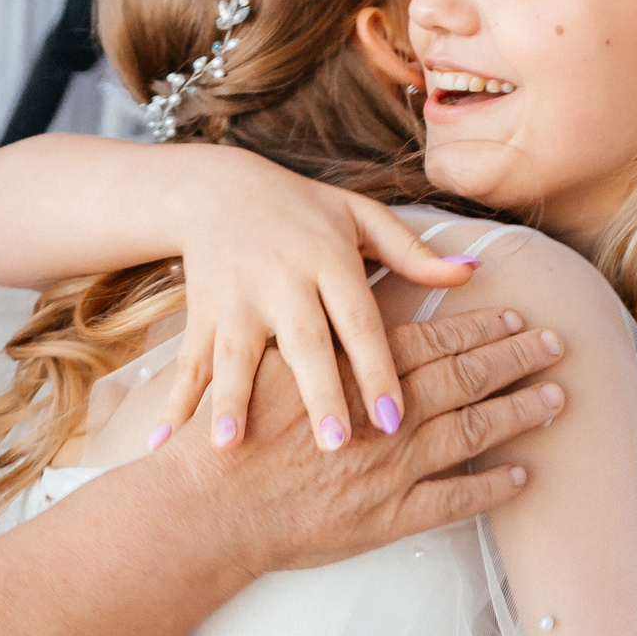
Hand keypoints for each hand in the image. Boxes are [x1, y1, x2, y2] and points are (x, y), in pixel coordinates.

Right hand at [158, 147, 489, 449]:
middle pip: (302, 344)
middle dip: (317, 394)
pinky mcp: (199, 312)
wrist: (217, 189)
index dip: (377, 370)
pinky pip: (187, 363)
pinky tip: (164, 444)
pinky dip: (175, 403)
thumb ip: (412, 253)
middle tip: (336, 444)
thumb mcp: (360, 218)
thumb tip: (472, 273)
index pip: (359, 321)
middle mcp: (281, 280)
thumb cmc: (304, 212)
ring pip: (234, 355)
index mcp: (328, 259)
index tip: (394, 420)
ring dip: (231, 401)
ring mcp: (235, 298)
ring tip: (231, 446)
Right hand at [158, 303, 564, 573]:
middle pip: (465, 379)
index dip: (480, 329)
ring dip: (519, 413)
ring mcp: (389, 468)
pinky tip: (521, 477)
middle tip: (557, 347)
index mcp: (354, 369)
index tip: (516, 319)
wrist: (205, 507)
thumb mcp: (268, 357)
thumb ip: (320, 331)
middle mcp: (381, 414)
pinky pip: (453, 502)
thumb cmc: (230, 428)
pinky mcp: (384, 518)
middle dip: (516, 360)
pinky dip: (490, 488)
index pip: (435, 341)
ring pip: (471, 432)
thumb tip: (363, 295)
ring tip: (556, 399)